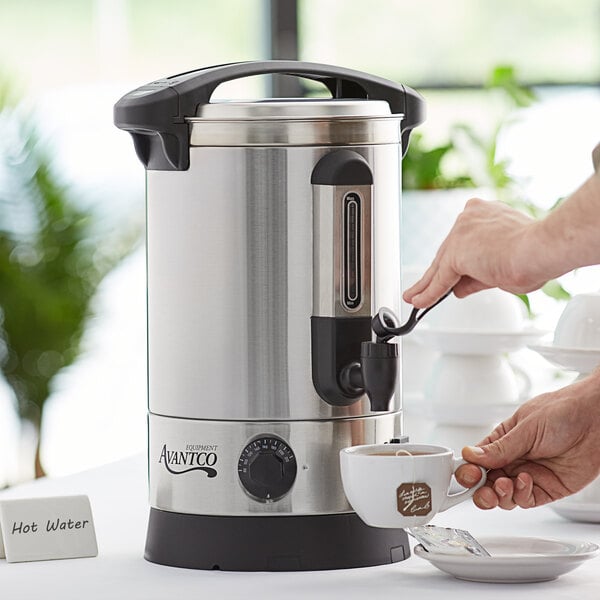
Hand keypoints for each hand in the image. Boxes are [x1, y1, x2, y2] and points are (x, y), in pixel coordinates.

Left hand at [403, 198, 544, 308]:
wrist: (540, 250)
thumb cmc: (535, 255)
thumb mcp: (502, 265)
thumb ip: (477, 276)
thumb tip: (459, 289)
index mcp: (483, 213)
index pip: (462, 243)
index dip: (454, 262)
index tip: (450, 272)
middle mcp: (468, 218)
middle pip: (447, 254)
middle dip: (434, 275)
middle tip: (420, 289)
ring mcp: (460, 235)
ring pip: (440, 267)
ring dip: (425, 286)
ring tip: (413, 298)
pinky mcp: (455, 254)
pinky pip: (440, 280)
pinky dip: (429, 294)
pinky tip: (419, 302)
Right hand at [455, 369, 599, 509]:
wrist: (598, 420)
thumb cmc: (564, 412)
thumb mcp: (526, 427)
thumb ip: (499, 447)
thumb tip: (470, 455)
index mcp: (502, 440)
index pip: (476, 459)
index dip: (468, 469)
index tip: (466, 474)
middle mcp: (513, 459)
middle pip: (486, 482)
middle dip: (480, 489)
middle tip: (482, 488)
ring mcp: (528, 475)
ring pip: (503, 496)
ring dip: (500, 494)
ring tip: (505, 483)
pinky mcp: (546, 489)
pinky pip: (525, 501)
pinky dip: (521, 495)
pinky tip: (525, 480)